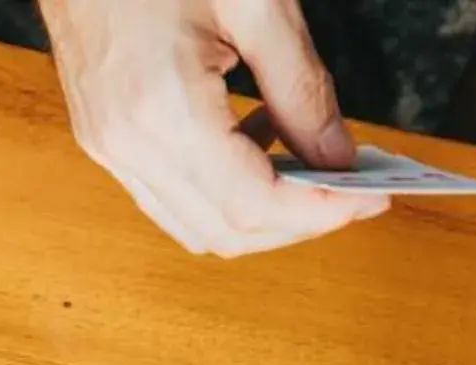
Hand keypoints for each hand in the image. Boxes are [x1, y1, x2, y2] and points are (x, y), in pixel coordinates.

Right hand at [41, 0, 389, 254]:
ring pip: (196, 225)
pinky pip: (169, 196)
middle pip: (226, 230)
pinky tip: (256, 140)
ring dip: (260, 213)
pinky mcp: (103, 137)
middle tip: (355, 192)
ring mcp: (107, 146)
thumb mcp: (255, 4)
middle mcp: (126, 144)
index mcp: (161, 110)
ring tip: (311, 167)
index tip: (372, 198)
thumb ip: (302, 88)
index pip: (254, 202)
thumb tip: (340, 157)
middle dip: (297, 223)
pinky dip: (222, 190)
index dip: (322, 211)